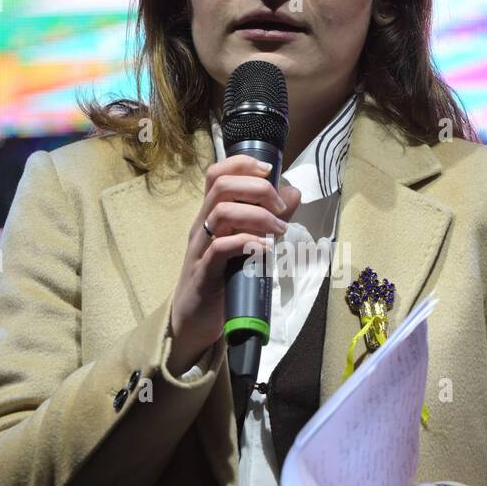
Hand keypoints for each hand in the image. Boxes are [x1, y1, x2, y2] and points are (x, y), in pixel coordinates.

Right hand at [167, 155, 301, 373]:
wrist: (194, 321)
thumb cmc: (222, 280)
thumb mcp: (246, 245)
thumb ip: (268, 218)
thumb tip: (292, 192)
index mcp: (210, 215)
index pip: (216, 174)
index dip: (242, 164)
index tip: (269, 171)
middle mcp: (202, 226)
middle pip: (220, 186)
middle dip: (257, 189)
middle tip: (280, 208)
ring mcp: (200, 249)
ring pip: (221, 212)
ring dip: (257, 216)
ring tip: (278, 231)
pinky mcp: (204, 273)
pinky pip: (221, 248)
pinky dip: (246, 242)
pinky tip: (264, 250)